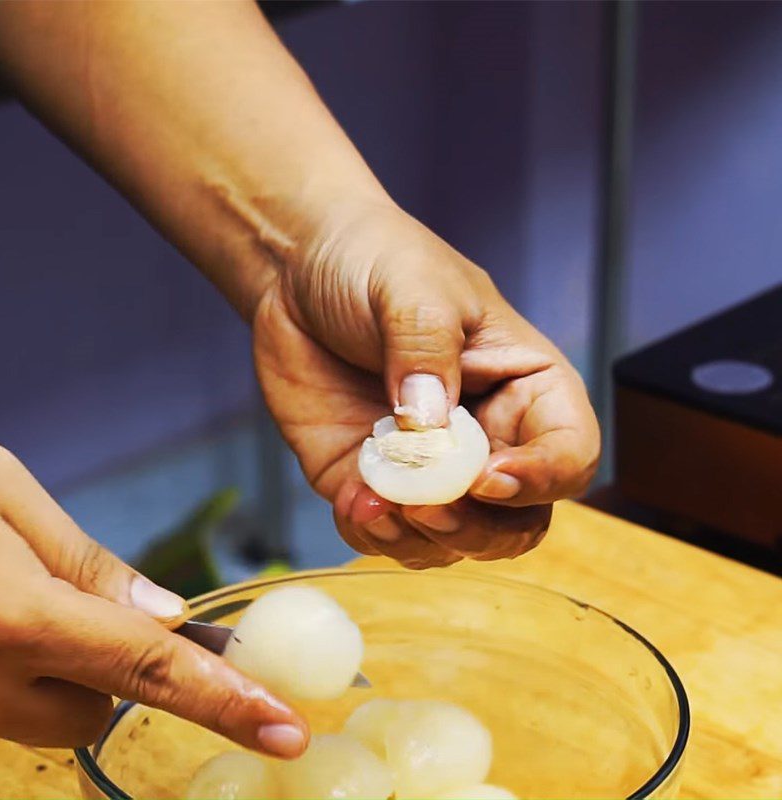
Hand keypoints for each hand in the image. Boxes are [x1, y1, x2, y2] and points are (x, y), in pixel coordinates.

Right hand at [0, 440, 307, 753]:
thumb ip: (81, 558)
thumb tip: (162, 615)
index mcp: (10, 615)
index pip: (148, 671)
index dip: (225, 702)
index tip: (285, 731)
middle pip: (102, 704)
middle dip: (115, 661)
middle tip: (74, 598)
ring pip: (52, 714)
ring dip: (62, 669)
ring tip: (5, 599)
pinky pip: (1, 711)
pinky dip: (14, 674)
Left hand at [253, 203, 599, 568]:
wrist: (297, 270)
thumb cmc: (375, 258)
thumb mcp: (412, 286)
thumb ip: (427, 351)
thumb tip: (429, 427)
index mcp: (523, 384)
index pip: (570, 452)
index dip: (544, 477)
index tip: (488, 477)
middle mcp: (485, 435)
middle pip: (519, 519)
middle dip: (480, 529)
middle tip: (428, 508)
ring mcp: (428, 465)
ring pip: (455, 539)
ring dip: (424, 541)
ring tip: (379, 508)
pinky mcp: (371, 479)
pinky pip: (386, 533)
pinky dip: (373, 535)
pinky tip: (353, 505)